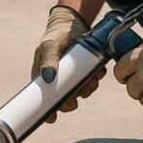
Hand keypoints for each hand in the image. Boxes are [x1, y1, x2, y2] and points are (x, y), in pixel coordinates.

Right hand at [31, 5, 101, 122]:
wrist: (73, 24)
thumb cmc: (56, 35)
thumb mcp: (50, 46)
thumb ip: (49, 60)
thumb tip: (48, 78)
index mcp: (44, 77)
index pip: (44, 99)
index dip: (47, 110)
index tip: (51, 118)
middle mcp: (59, 80)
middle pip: (65, 100)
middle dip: (73, 100)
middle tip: (81, 92)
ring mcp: (73, 76)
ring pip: (81, 92)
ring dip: (88, 89)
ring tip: (92, 80)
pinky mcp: (86, 71)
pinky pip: (92, 81)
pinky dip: (96, 78)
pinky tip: (98, 72)